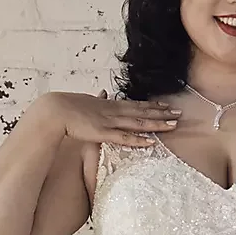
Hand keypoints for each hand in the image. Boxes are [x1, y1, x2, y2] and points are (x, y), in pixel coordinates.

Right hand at [44, 90, 180, 147]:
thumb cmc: (68, 107)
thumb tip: (103, 93)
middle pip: (143, 112)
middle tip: (180, 114)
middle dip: (162, 113)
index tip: (166, 105)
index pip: (137, 104)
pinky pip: (124, 137)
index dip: (153, 106)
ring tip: (173, 125)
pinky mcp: (103, 133)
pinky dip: (138, 139)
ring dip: (157, 124)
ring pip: (138, 123)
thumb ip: (98, 99)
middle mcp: (114, 111)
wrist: (55, 110)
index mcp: (111, 104)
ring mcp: (110, 122)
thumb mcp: (87, 101)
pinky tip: (151, 141)